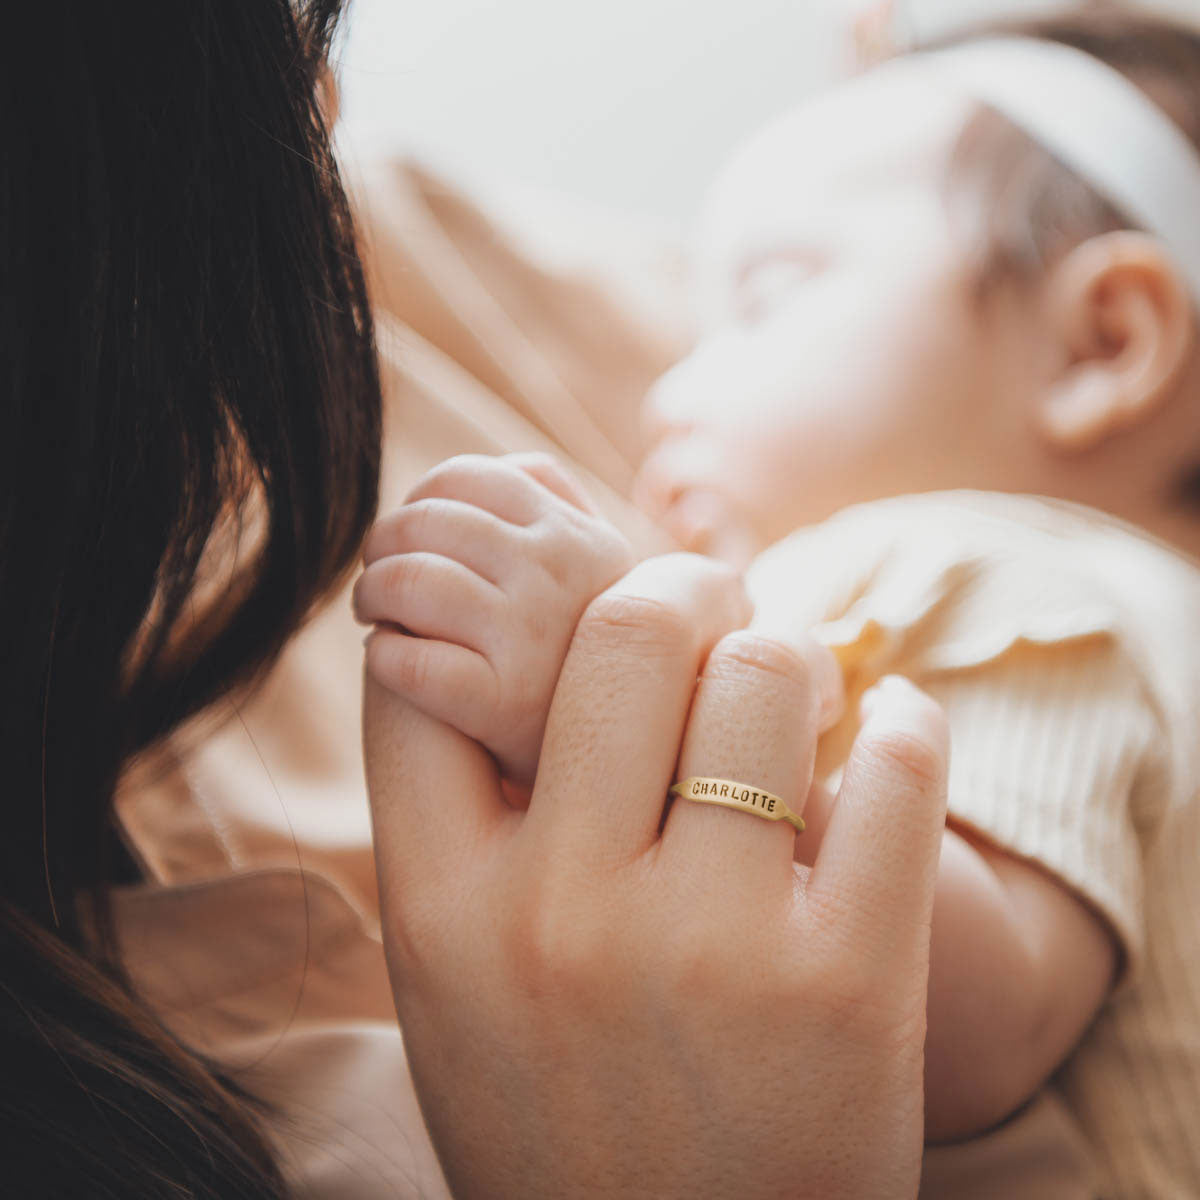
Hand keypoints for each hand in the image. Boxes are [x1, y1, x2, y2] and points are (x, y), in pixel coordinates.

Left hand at [355, 452, 633, 784]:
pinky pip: (406, 659)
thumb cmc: (593, 661)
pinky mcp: (500, 703)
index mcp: (578, 535)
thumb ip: (558, 509)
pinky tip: (392, 664)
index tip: (411, 542)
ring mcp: (531, 636)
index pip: (464, 476)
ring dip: (372, 598)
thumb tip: (490, 472)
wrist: (639, 765)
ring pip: (407, 581)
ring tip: (377, 618)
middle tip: (380, 586)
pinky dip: (383, 657)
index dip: (418, 502)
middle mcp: (559, 574)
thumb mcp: (603, 573)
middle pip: (424, 523)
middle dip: (382, 549)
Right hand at [364, 554, 948, 1198]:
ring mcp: (708, 948)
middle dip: (676, 590)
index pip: (419, 683)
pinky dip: (907, 724)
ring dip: (789, 655)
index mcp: (445, 915)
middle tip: (706, 605)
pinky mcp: (849, 987)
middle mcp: (561, 915)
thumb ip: (460, 840)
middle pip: (626, 632)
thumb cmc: (562, 1125)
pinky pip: (897, 770)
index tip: (544, 607)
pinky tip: (892, 729)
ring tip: (796, 688)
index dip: (467, 612)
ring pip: (764, 673)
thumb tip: (474, 662)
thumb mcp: (457, 996)